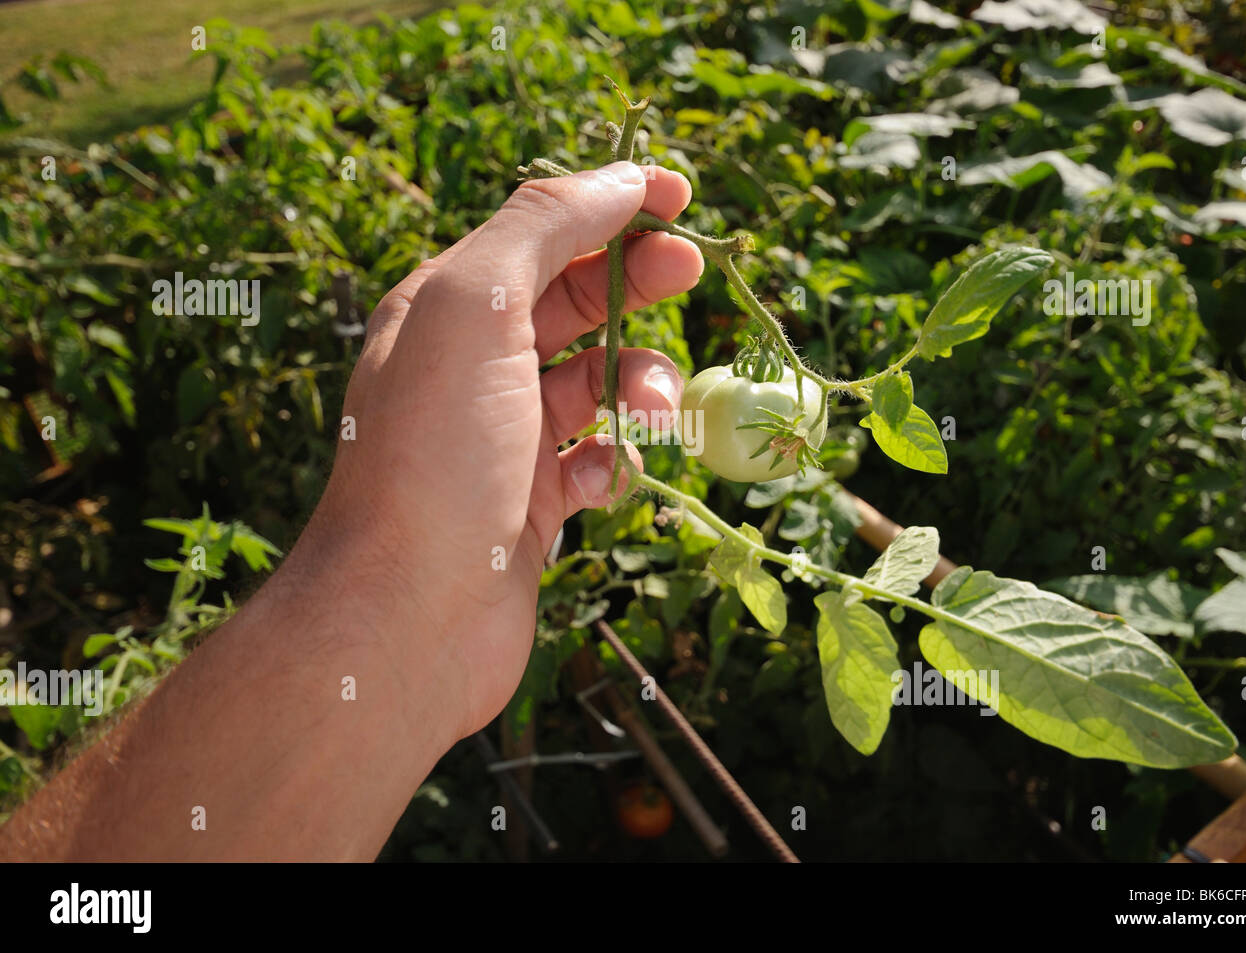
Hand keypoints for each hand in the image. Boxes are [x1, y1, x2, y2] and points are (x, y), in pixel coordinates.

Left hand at [293, 160, 703, 743]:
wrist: (408, 616)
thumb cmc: (438, 453)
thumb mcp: (477, 308)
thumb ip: (541, 230)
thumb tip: (616, 177)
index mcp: (445, 309)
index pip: (538, 234)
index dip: (609, 205)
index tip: (678, 196)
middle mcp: (469, 369)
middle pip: (572, 302)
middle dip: (634, 281)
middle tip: (690, 269)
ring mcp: (500, 441)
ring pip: (594, 385)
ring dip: (636, 384)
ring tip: (649, 411)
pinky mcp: (529, 508)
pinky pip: (593, 461)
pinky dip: (613, 462)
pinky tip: (602, 480)